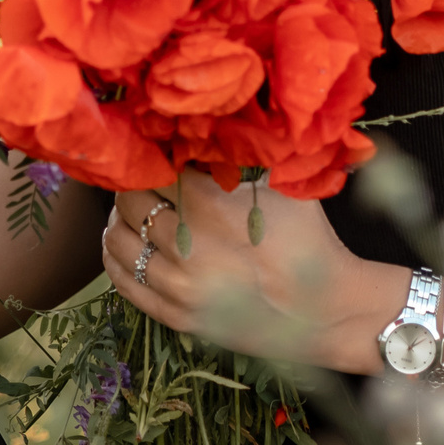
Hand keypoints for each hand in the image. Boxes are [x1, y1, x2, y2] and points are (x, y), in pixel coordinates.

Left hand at [101, 174, 404, 372]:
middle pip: (127, 200)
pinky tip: (128, 243)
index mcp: (209, 206)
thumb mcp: (280, 186)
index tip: (154, 150)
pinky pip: (124, 282)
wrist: (327, 309)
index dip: (150, 155)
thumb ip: (238, 158)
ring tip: (135, 210)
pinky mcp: (176, 317)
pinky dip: (116, 257)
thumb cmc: (308, 240)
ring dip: (120, 219)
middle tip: (145, 177)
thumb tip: (201, 127)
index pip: (150, 168)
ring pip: (118, 240)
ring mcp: (177, 287)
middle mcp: (185, 246)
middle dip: (133, 183)